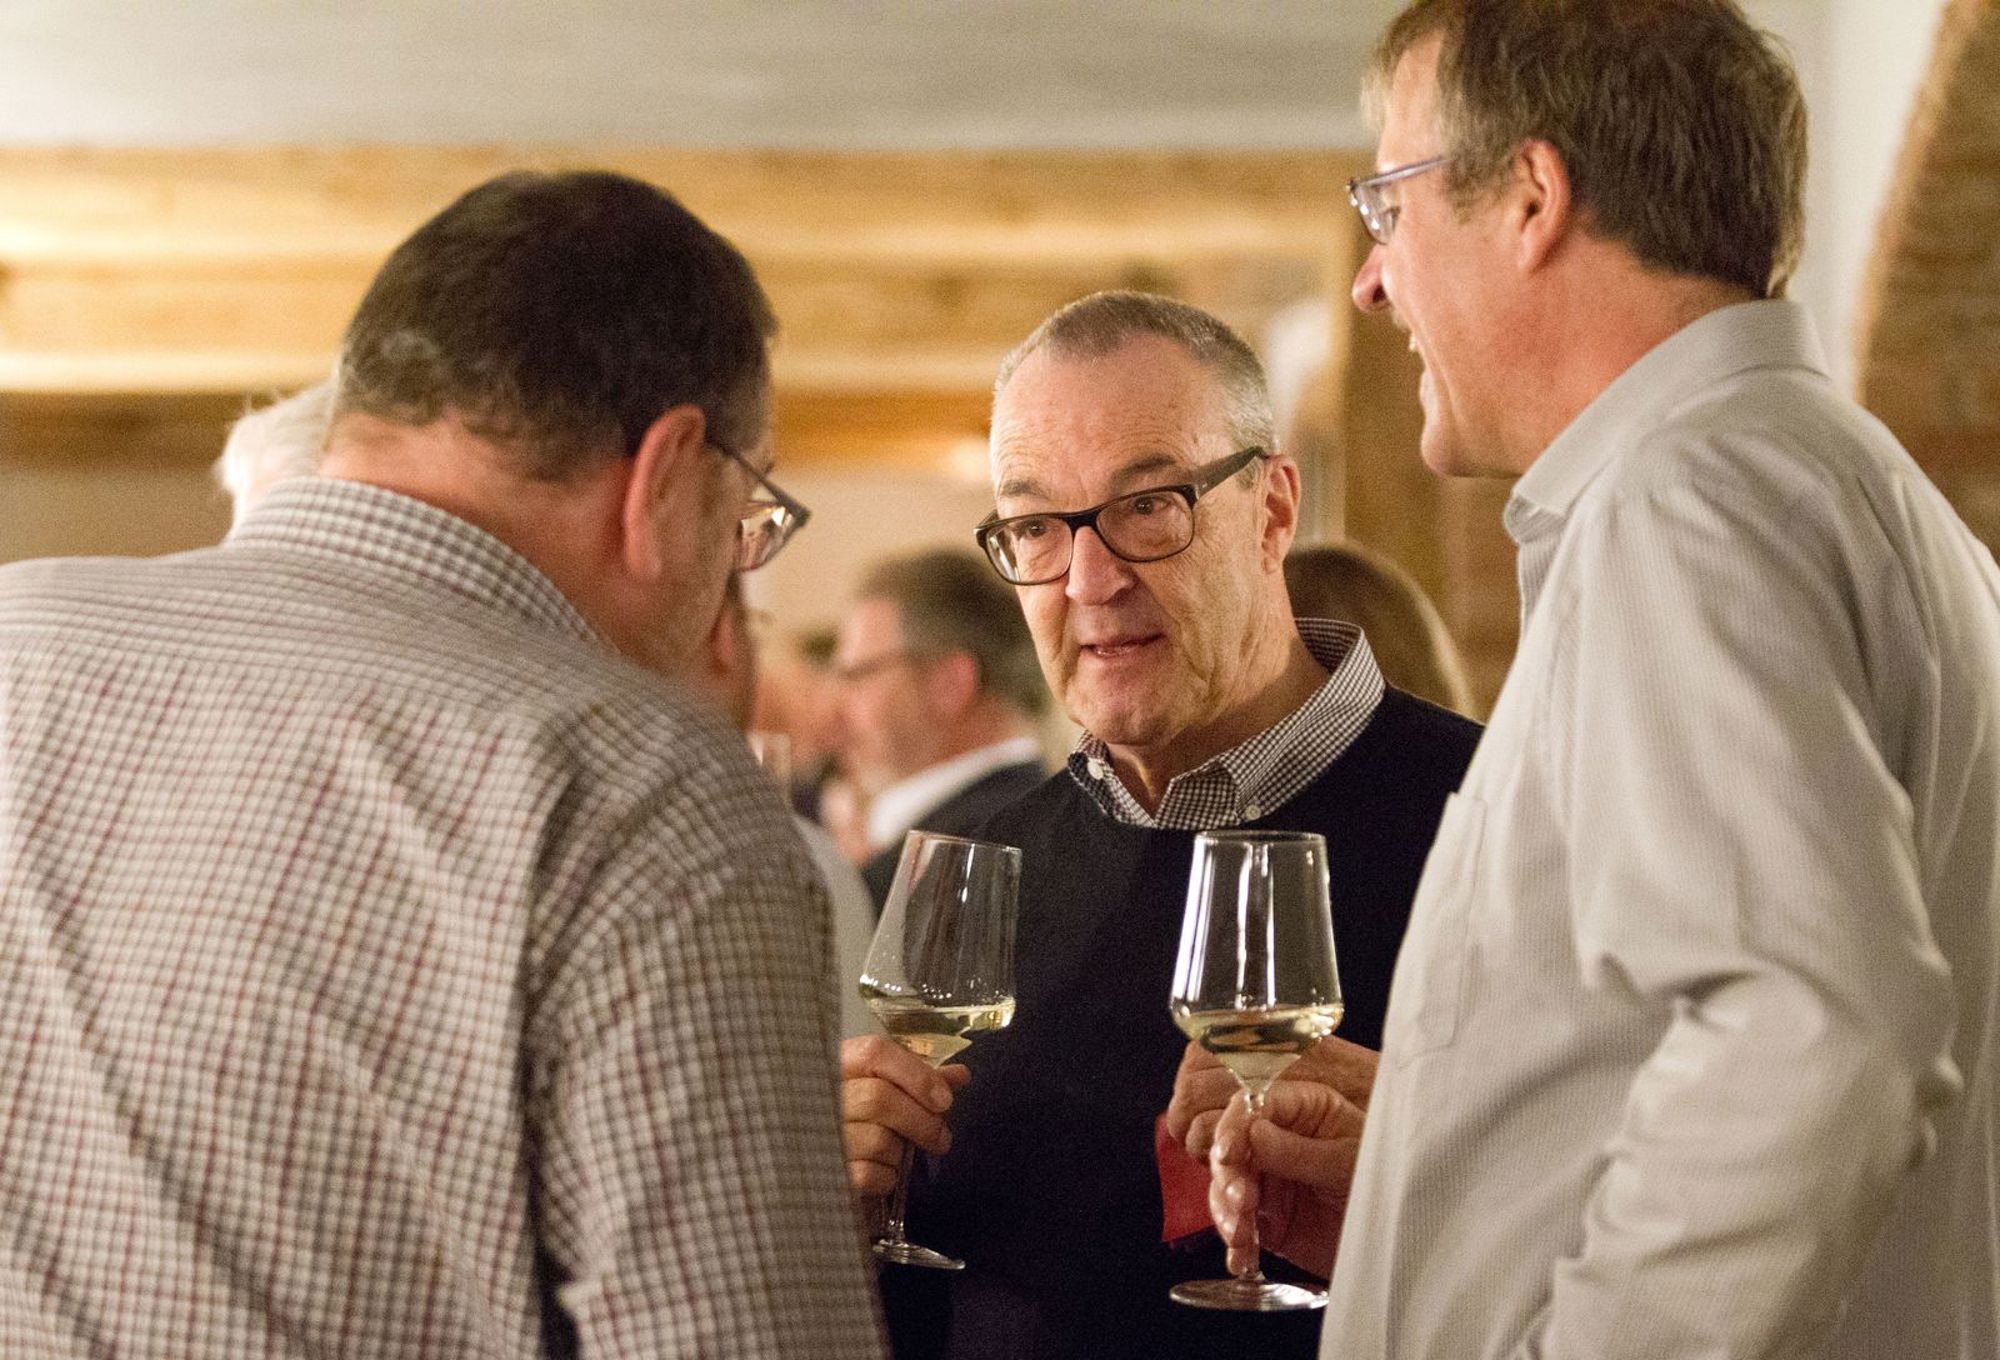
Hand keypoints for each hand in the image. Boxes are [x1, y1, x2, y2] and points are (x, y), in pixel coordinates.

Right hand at [839, 1034, 970, 1199]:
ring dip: (900, 1152)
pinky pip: (870, 1174)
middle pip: (878, 1098)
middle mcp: (824, 1094)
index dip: (915, 1074)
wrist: (827, 1172)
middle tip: (940, 1137)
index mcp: (841, 1064)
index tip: (944, 1100)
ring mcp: (821, 1134)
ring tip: (898, 1154)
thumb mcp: (891, 1092)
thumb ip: (921, 1082)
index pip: (874, 1053)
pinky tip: (882, 1173)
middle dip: (921, 1121)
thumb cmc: (865, 1123)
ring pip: (877, 1140)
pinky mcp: (829, 1173)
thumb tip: (959, 1075)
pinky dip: (887, 1178)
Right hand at [1164, 1036, 1375, 1278]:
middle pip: (1230, 1145)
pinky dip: (1234, 1242)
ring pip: (1225, 1185)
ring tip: (1242, 1235)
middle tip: (1240, 1201)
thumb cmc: (1388, 1184)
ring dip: (1226, 1211)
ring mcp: (1269, 1177)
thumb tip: (1251, 1132)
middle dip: (1227, 1174)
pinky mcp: (1266, 1216)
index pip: (1253, 1105)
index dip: (1233, 1126)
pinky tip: (1242, 1257)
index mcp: (1302, 1109)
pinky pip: (1236, 1224)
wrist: (1403, 1238)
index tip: (1228, 1153)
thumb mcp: (1348, 1162)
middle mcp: (1278, 1139)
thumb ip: (1300, 1150)